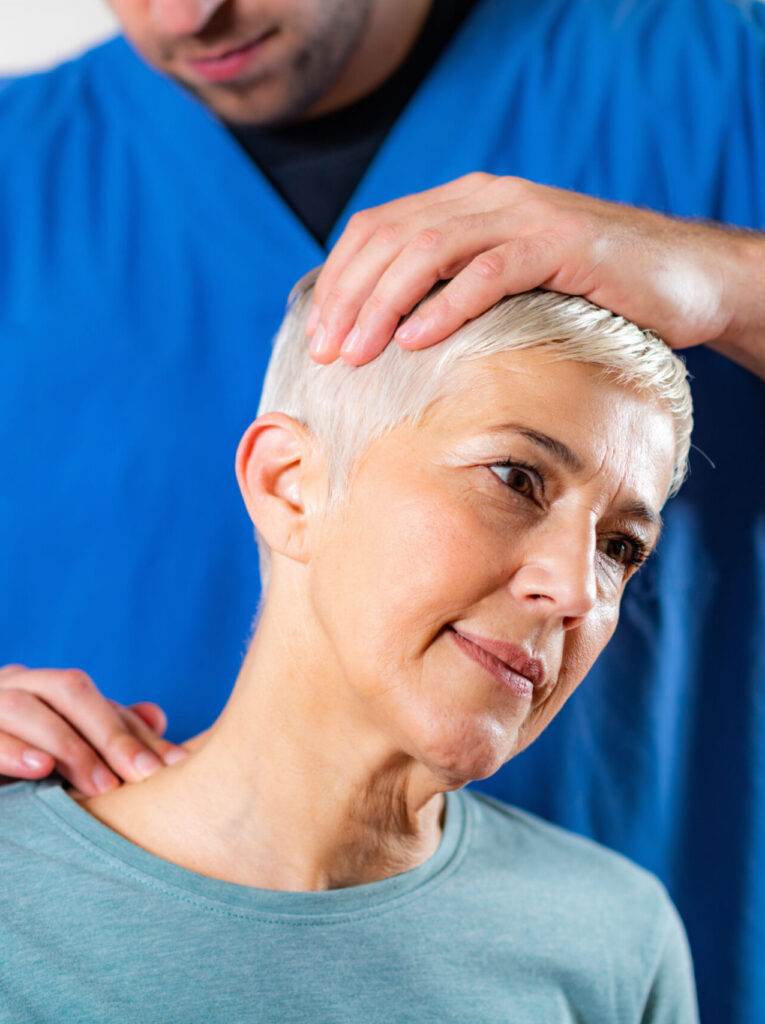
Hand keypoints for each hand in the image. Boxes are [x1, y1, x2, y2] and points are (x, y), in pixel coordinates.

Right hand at [0, 664, 186, 795]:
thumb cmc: (19, 758)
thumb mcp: (65, 748)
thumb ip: (107, 731)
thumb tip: (158, 716)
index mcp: (41, 686)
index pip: (95, 698)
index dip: (133, 731)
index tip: (172, 766)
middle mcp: (13, 685)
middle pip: (67, 690)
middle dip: (109, 733)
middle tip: (141, 776)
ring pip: (24, 708)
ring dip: (66, 745)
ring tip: (102, 785)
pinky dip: (11, 751)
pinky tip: (39, 770)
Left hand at [307, 174, 764, 374]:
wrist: (680, 278)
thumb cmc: (585, 295)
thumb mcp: (506, 288)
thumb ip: (452, 292)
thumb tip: (388, 340)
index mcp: (465, 205)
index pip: (378, 230)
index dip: (340, 281)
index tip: (319, 336)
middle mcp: (488, 199)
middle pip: (393, 238)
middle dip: (349, 298)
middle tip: (326, 353)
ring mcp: (524, 216)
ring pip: (431, 250)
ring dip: (384, 303)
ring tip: (357, 353)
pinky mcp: (563, 243)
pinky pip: (492, 271)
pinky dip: (449, 304)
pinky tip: (416, 339)